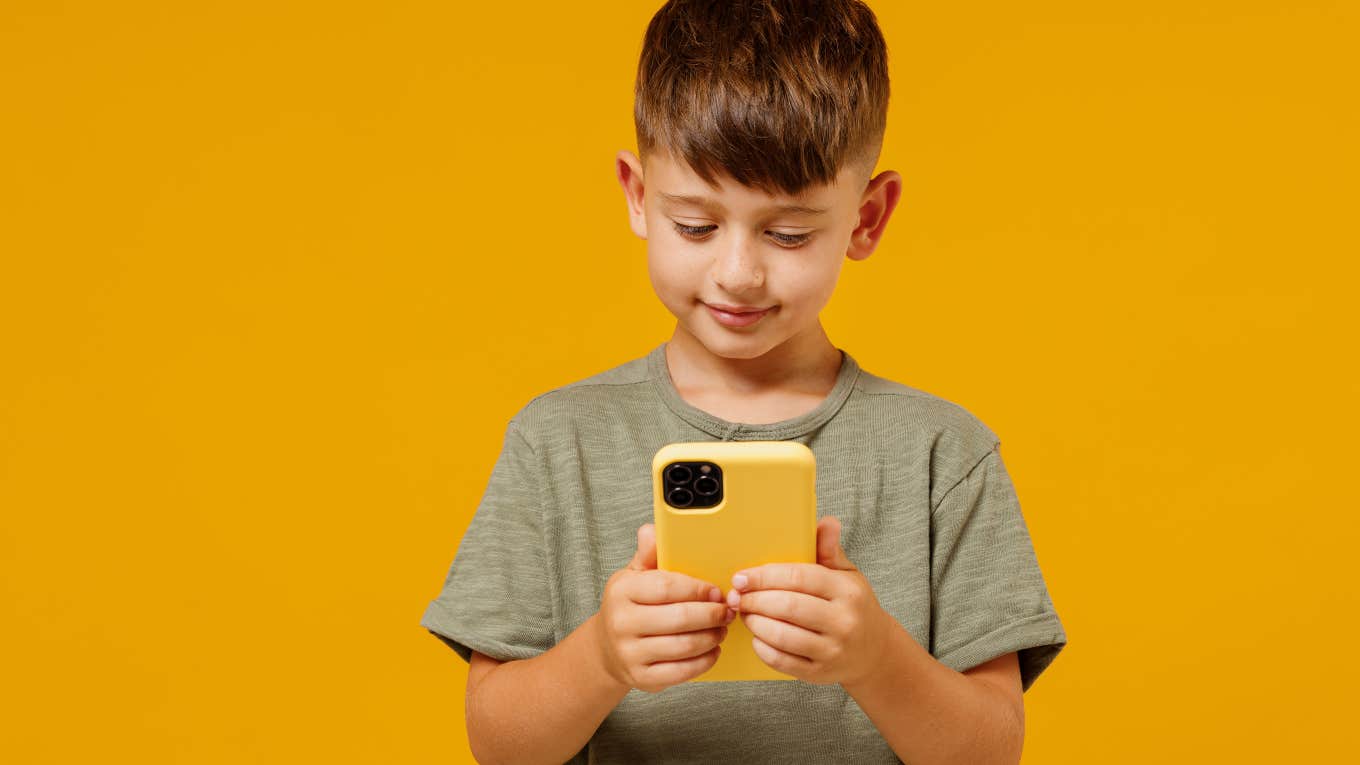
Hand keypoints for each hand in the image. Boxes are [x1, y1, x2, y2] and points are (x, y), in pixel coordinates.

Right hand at [595, 523, 735, 692]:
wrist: (607, 649)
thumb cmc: (630, 606)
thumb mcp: (635, 576)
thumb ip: (649, 554)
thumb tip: (651, 530)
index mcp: (621, 591)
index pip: (666, 587)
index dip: (697, 590)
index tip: (717, 591)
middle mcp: (621, 622)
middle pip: (679, 618)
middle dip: (711, 615)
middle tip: (728, 611)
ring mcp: (630, 653)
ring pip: (684, 647)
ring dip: (712, 637)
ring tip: (723, 629)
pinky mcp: (641, 678)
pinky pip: (681, 672)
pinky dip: (704, 661)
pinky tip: (712, 650)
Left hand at [726, 515, 892, 686]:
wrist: (874, 652)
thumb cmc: (854, 606)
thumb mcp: (848, 575)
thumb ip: (830, 550)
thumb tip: (826, 522)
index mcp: (848, 591)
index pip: (799, 577)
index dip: (764, 576)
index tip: (741, 577)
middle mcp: (844, 621)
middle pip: (787, 607)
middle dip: (754, 600)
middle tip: (736, 597)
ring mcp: (832, 650)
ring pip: (782, 636)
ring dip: (755, 623)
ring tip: (745, 614)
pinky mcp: (820, 673)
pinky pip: (782, 661)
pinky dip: (763, 648)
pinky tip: (757, 637)